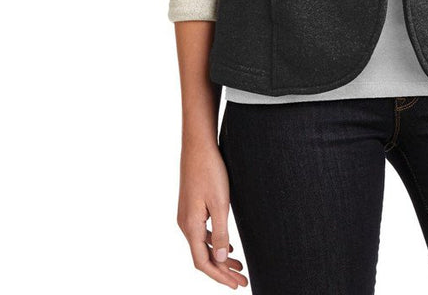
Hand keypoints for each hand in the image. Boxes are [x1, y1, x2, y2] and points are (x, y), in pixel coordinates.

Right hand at [177, 137, 248, 287]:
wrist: (198, 146)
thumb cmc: (210, 171)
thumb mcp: (220, 203)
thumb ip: (220, 232)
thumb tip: (221, 259)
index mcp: (191, 226)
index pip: (203, 262)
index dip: (220, 276)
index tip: (236, 285)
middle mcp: (185, 224)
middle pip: (203, 257)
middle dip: (222, 271)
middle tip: (242, 280)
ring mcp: (187, 216)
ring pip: (203, 245)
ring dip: (220, 257)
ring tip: (238, 265)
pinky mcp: (191, 208)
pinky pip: (202, 234)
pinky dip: (215, 243)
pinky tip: (228, 245)